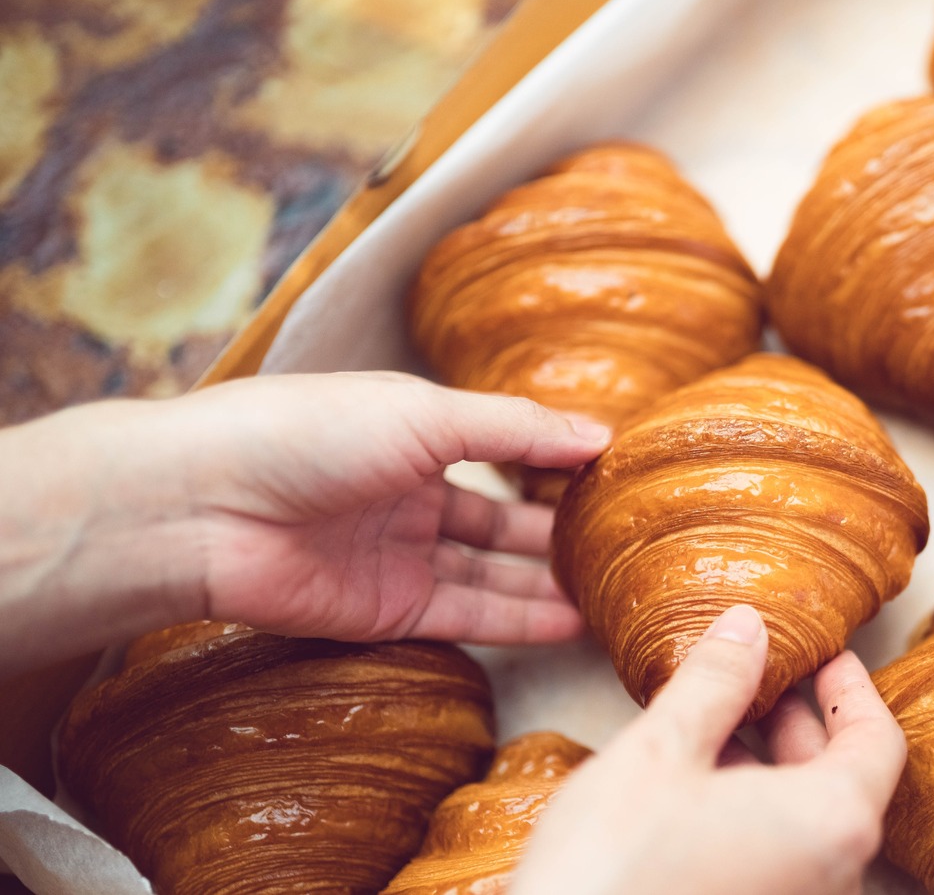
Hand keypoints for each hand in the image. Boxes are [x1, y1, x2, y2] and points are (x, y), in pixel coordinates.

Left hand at [0, 372, 608, 673]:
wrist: (205, 506)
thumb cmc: (308, 433)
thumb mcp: (426, 414)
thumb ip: (517, 430)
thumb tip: (601, 434)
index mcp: (416, 432)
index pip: (506, 448)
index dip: (560, 461)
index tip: (624, 474)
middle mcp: (410, 495)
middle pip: (503, 521)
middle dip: (561, 532)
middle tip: (627, 546)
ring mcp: (399, 556)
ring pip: (491, 573)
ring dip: (549, 583)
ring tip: (613, 592)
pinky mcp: (386, 610)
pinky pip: (466, 616)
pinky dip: (518, 620)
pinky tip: (569, 620)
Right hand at [513, 605, 906, 894]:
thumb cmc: (612, 874)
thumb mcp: (661, 753)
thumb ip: (714, 683)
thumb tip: (747, 627)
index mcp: (833, 823)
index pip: (878, 740)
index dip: (851, 687)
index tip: (826, 653)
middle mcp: (835, 877)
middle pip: (844, 782)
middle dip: (801, 722)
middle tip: (764, 675)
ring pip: (808, 824)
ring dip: (772, 769)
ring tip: (716, 726)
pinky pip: (781, 860)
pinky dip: (756, 816)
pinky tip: (696, 792)